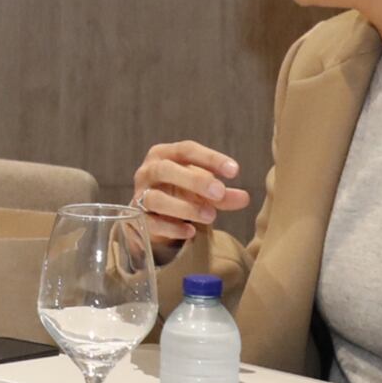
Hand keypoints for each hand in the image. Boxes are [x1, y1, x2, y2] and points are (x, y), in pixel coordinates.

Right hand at [133, 140, 252, 251]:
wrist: (153, 215)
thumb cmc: (180, 192)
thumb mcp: (203, 191)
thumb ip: (222, 194)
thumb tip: (244, 198)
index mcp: (164, 154)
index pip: (186, 150)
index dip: (210, 158)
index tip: (234, 171)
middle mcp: (148, 171)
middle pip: (166, 170)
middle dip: (194, 181)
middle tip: (219, 192)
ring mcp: (139, 195)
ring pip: (156, 198)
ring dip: (185, 207)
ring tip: (211, 216)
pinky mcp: (136, 219)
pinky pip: (151, 223)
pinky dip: (172, 228)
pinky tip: (190, 232)